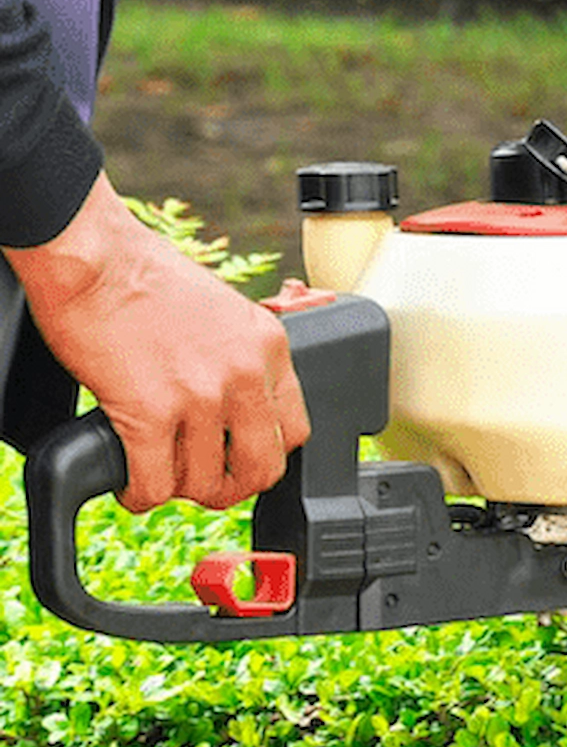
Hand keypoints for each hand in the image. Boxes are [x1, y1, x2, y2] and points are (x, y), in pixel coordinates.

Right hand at [4, 172, 309, 512]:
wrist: (92, 253)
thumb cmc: (143, 273)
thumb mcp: (225, 310)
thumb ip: (241, 357)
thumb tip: (240, 404)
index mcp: (269, 346)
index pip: (295, 431)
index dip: (266, 453)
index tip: (242, 457)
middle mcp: (245, 374)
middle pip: (262, 469)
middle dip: (233, 487)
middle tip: (206, 484)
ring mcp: (201, 396)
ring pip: (205, 482)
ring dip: (179, 490)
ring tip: (160, 476)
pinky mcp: (150, 412)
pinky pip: (155, 484)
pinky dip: (140, 494)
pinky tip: (130, 484)